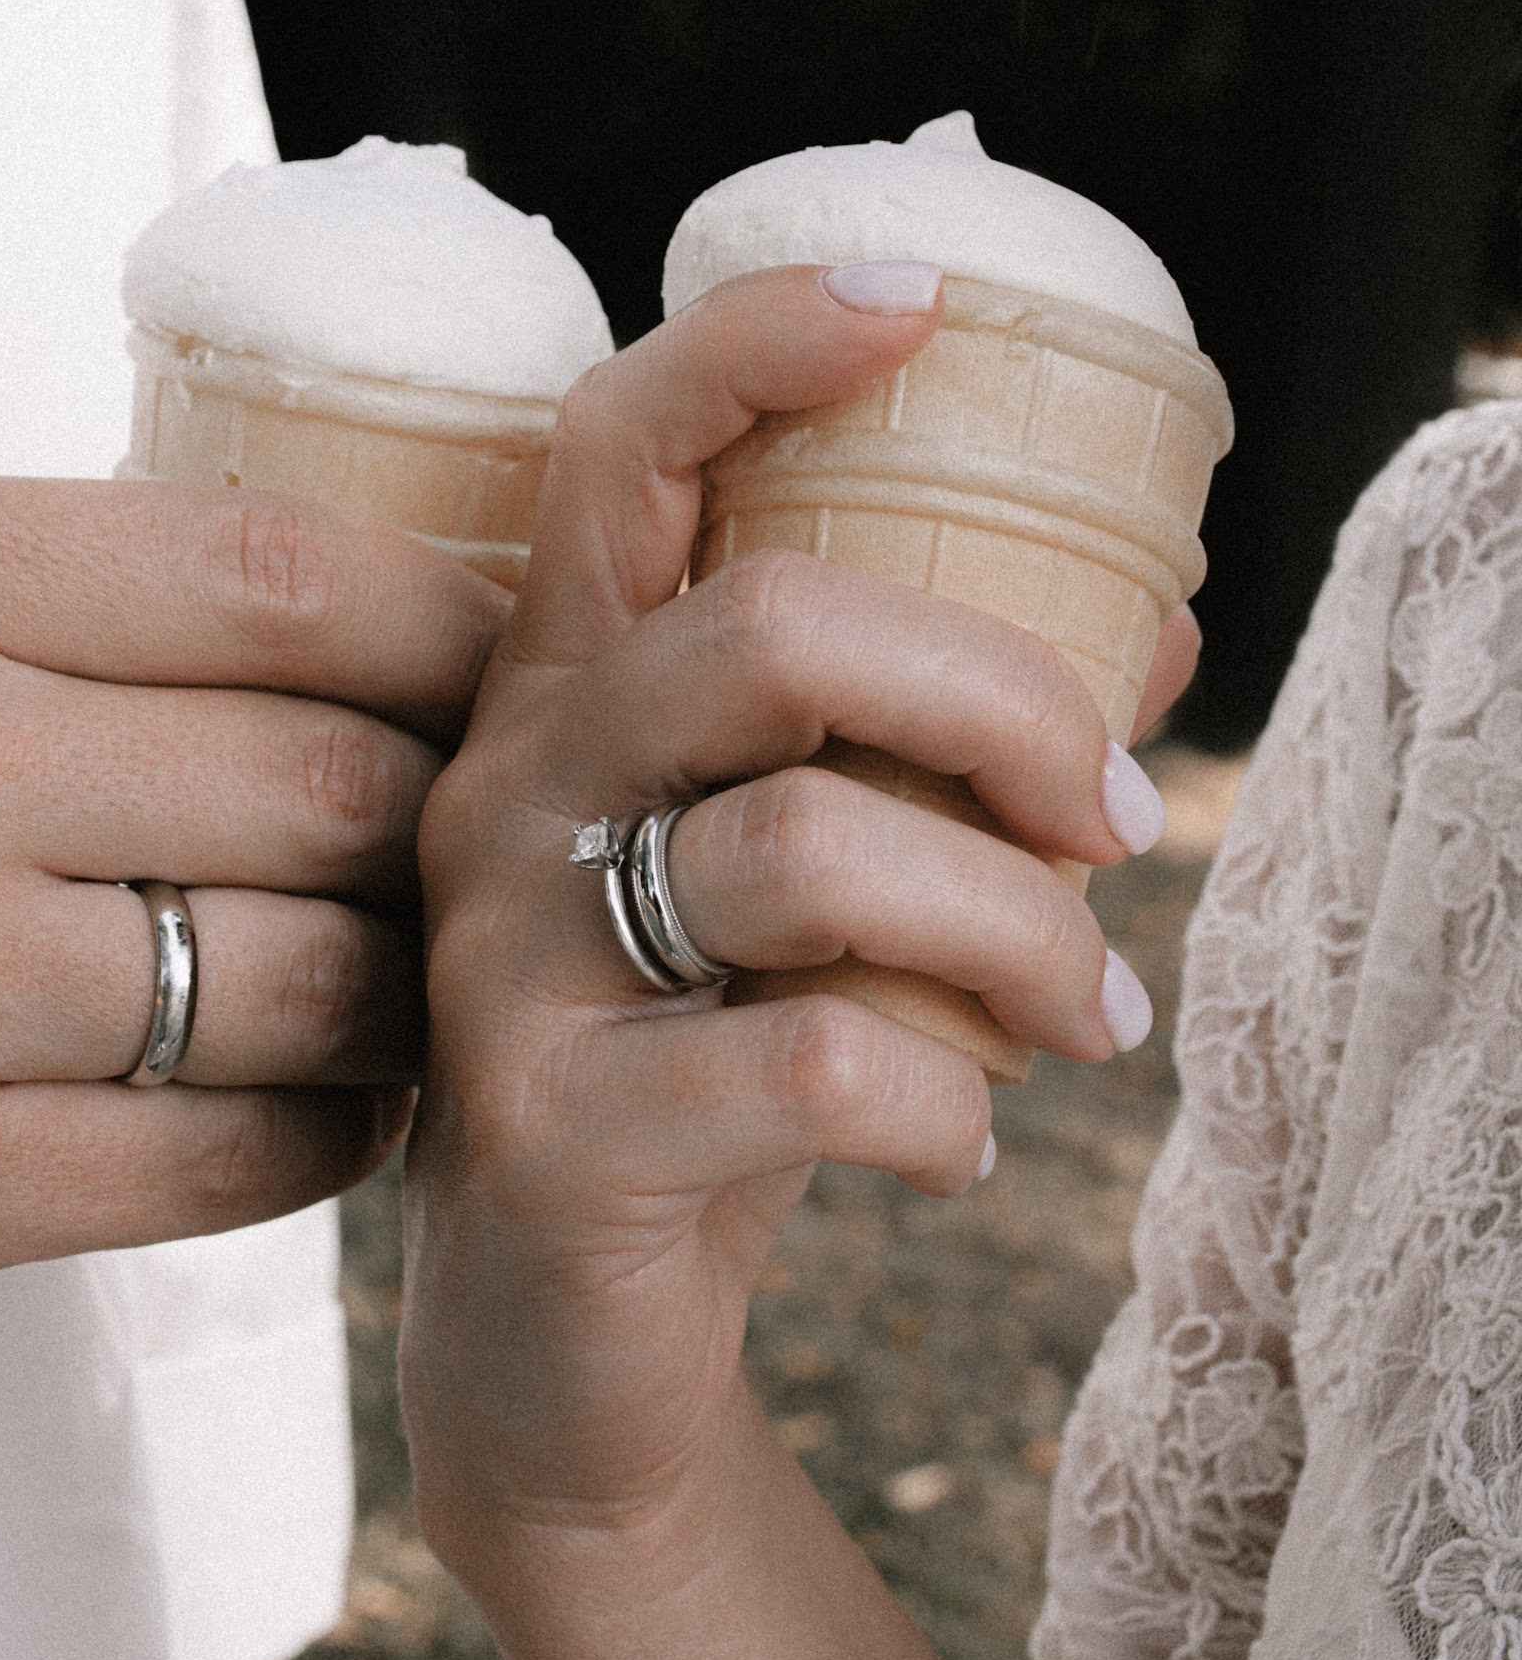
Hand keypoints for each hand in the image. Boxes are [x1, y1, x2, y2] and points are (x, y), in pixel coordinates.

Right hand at [0, 478, 503, 1362]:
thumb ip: (64, 593)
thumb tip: (361, 616)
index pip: (282, 575)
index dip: (448, 624)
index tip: (503, 663)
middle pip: (330, 782)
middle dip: (445, 815)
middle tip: (485, 833)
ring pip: (314, 981)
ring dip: (406, 987)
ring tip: (414, 970)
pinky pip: (235, 1156)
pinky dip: (327, 1127)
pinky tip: (325, 1092)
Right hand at [404, 265, 1172, 1538]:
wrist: (553, 1354)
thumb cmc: (690, 1067)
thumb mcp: (802, 891)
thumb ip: (932, 750)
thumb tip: (1155, 633)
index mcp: (563, 696)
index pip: (618, 449)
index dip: (754, 344)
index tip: (920, 304)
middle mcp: (505, 792)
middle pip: (767, 626)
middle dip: (997, 699)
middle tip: (1112, 813)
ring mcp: (504, 960)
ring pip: (812, 851)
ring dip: (1021, 933)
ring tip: (1093, 1016)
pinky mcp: (547, 1130)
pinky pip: (811, 1063)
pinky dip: (945, 1103)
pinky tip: (962, 1143)